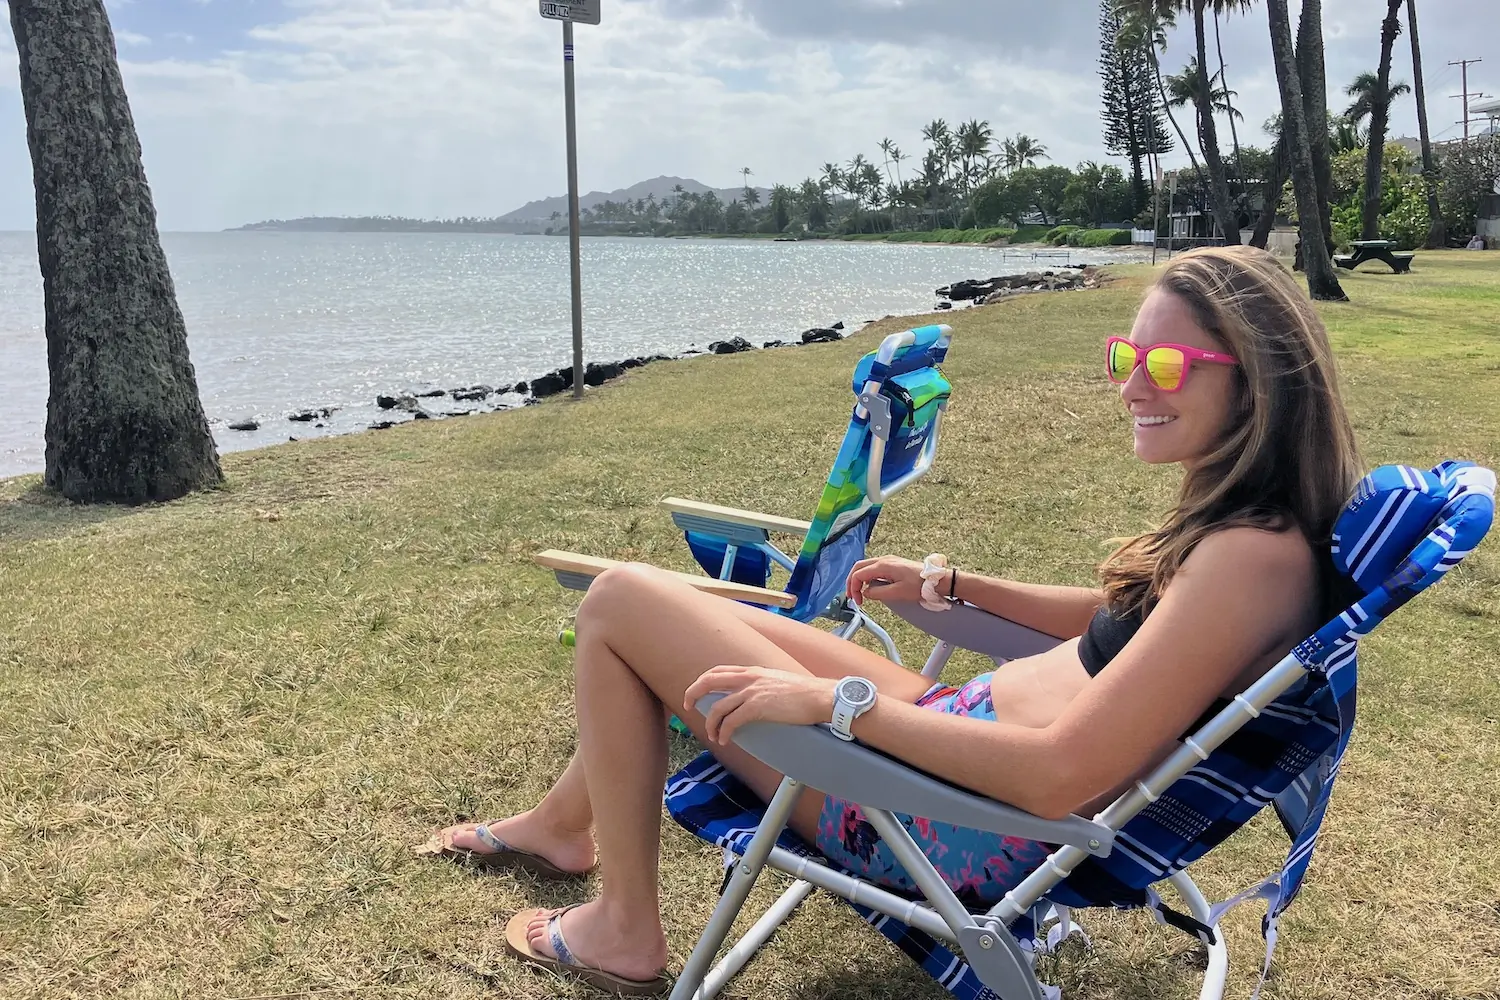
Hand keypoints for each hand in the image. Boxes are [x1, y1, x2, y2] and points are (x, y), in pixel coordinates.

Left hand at [683, 665, 837, 746]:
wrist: (819, 696)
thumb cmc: (804, 692)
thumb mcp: (776, 681)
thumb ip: (761, 685)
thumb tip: (753, 698)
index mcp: (752, 671)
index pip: (718, 671)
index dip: (702, 681)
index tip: (696, 693)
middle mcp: (748, 678)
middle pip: (709, 681)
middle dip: (693, 694)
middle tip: (687, 707)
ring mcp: (752, 692)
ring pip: (718, 707)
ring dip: (710, 723)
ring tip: (713, 735)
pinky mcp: (757, 707)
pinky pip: (731, 721)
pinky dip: (724, 732)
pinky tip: (725, 740)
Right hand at [846, 555, 931, 606]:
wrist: (936, 580)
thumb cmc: (919, 585)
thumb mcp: (897, 593)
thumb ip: (878, 593)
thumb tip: (865, 593)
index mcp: (883, 565)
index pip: (858, 574)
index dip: (854, 588)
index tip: (858, 601)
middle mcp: (883, 560)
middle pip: (859, 567)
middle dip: (852, 581)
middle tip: (852, 596)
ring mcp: (888, 561)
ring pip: (866, 567)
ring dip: (859, 579)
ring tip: (860, 593)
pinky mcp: (893, 564)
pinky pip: (874, 568)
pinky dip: (868, 577)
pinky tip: (871, 587)